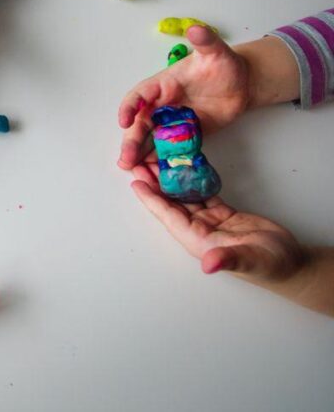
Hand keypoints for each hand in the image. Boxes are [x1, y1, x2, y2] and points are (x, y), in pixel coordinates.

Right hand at [117, 26, 251, 170]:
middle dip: (131, 141)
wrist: (242, 84)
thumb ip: (205, 41)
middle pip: (140, 124)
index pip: (139, 95)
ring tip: (132, 169)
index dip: (130, 108)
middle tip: (126, 158)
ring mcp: (172, 121)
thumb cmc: (225, 65)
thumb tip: (196, 29)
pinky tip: (154, 173)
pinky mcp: (185, 135)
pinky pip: (168, 148)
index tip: (125, 121)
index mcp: (163, 84)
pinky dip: (160, 160)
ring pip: (150, 139)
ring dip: (140, 154)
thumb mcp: (217, 52)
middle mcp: (162, 105)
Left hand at [130, 164, 304, 281]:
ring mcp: (210, 222)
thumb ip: (229, 260)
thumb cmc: (271, 266)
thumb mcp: (250, 261)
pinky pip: (204, 193)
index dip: (152, 199)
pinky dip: (195, 179)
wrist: (291, 265)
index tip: (135, 182)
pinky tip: (187, 166)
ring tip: (157, 159)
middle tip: (139, 161)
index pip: (169, 216)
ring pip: (185, 196)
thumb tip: (209, 265)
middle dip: (154, 184)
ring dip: (171, 179)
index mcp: (198, 240)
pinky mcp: (223, 215)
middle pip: (171, 203)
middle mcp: (199, 230)